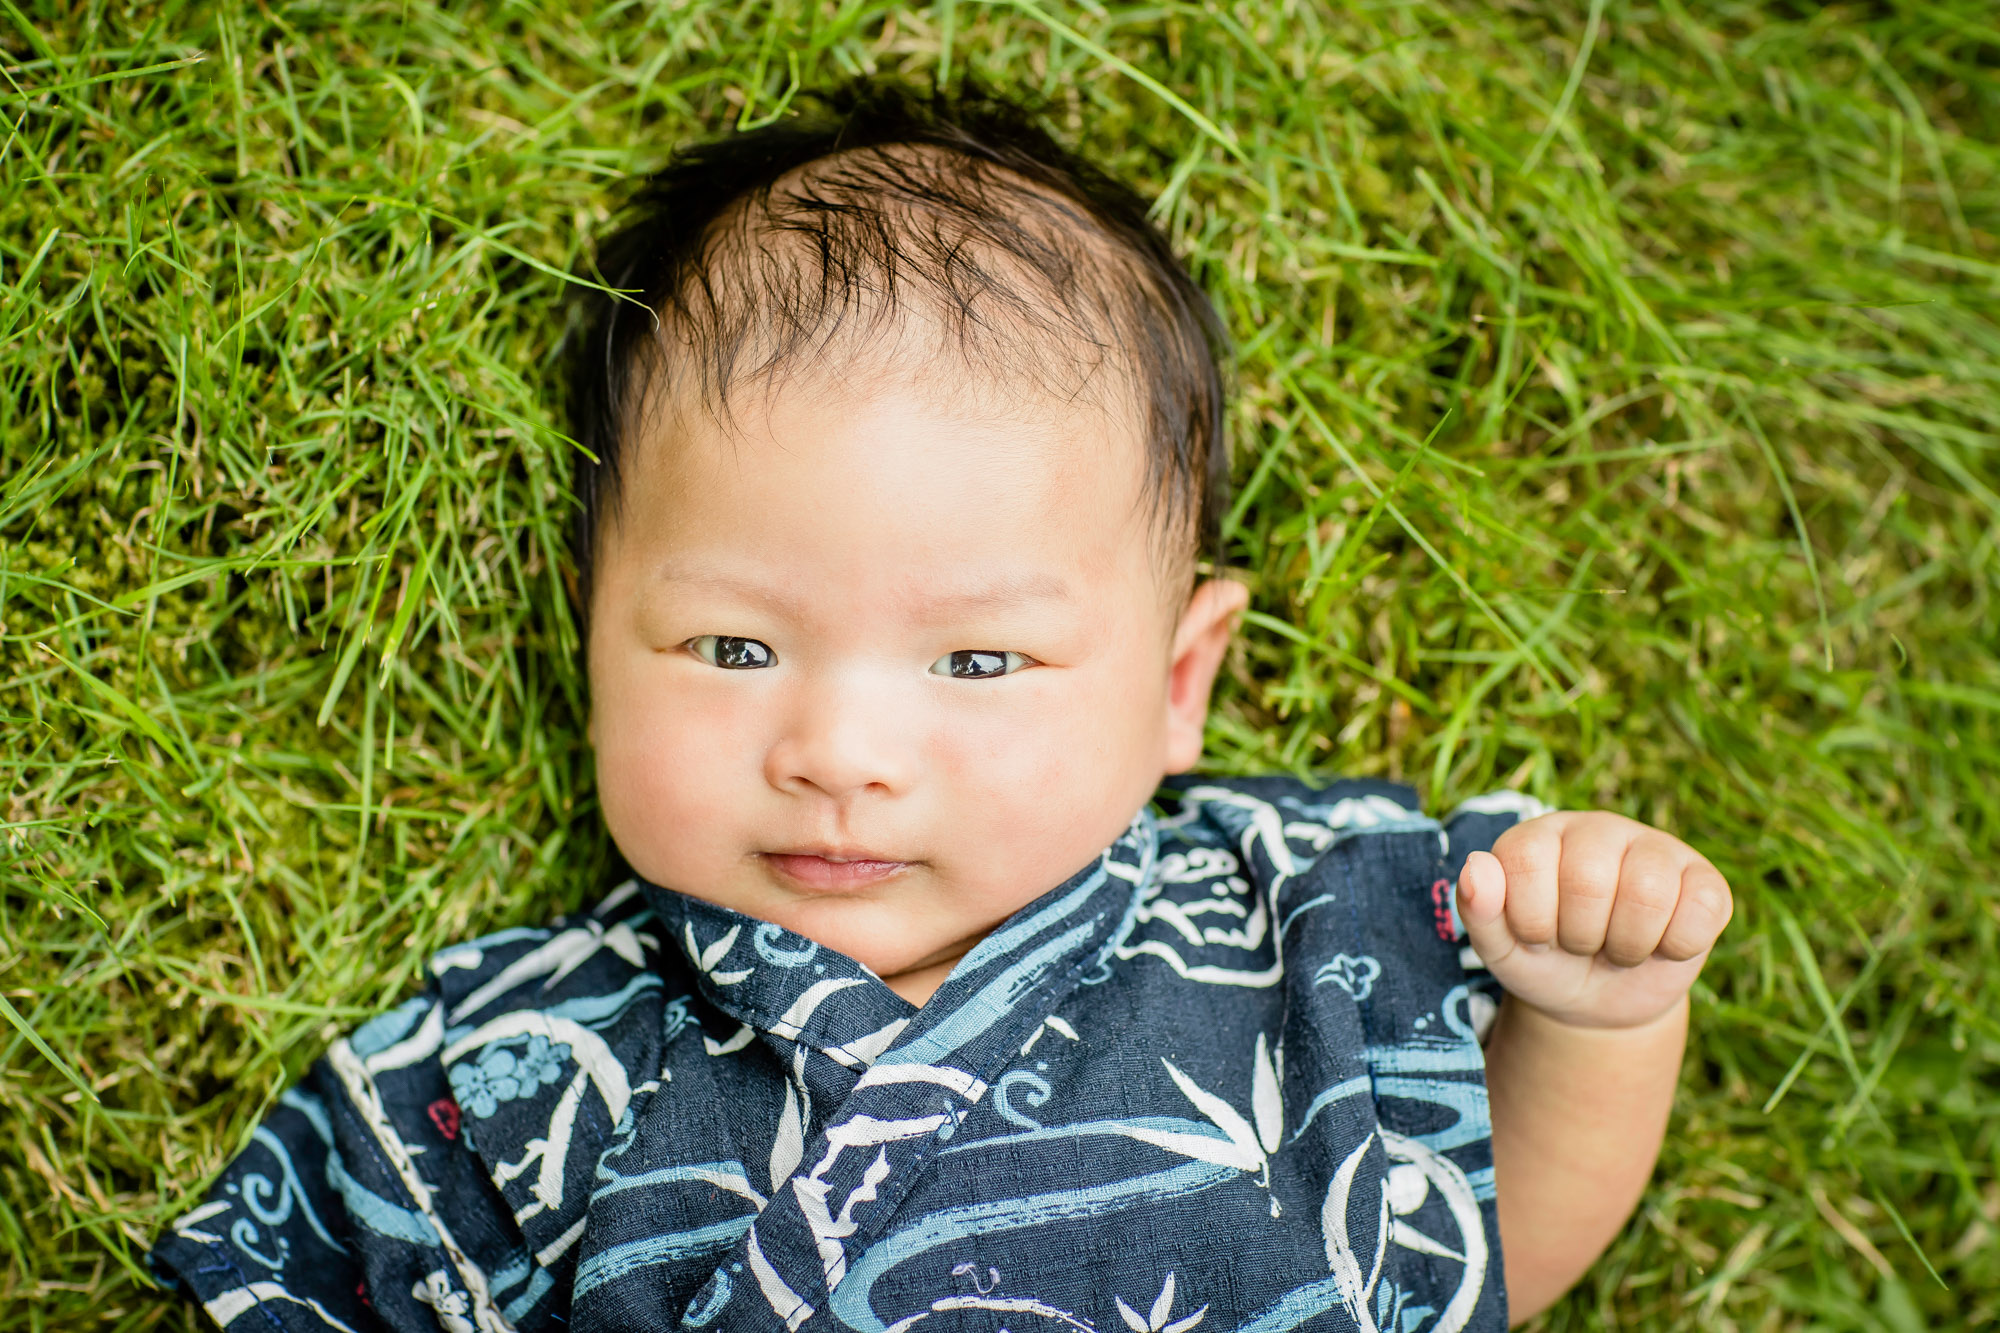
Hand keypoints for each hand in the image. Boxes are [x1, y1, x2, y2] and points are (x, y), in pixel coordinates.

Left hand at [1456, 811, 1732, 1029]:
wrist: (1598, 1002)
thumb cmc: (1542, 962)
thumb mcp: (1499, 947)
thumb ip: (1478, 909)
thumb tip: (1476, 867)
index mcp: (1539, 835)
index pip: (1527, 863)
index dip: (1532, 922)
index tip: (1537, 938)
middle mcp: (1597, 829)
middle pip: (1589, 880)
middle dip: (1579, 937)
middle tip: (1581, 944)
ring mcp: (1655, 848)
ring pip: (1648, 892)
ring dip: (1626, 945)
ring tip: (1616, 946)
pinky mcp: (1704, 879)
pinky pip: (1702, 908)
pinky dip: (1676, 946)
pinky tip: (1660, 946)